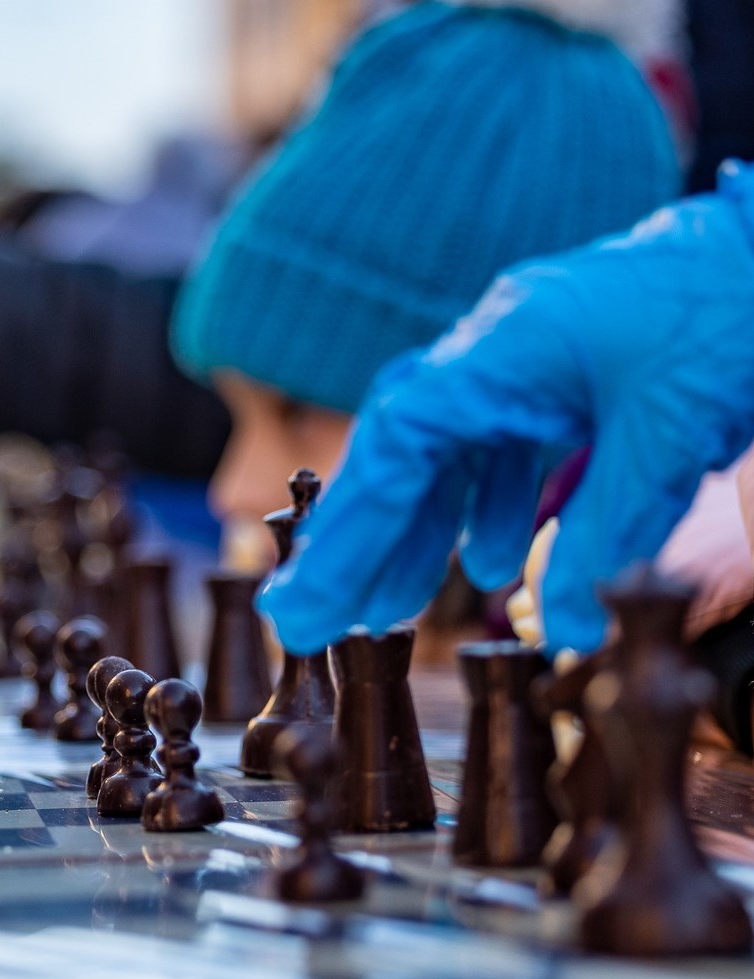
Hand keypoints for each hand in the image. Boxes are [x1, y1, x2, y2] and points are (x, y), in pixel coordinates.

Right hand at [261, 163, 753, 654]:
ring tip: (390, 608)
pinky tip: (493, 560)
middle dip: (359, 539)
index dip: (346, 534)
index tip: (303, 606)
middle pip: (403, 448)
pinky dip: (487, 504)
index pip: (397, 447)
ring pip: (449, 449)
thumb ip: (612, 533)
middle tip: (314, 618)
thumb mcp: (672, 436)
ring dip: (417, 531)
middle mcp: (502, 345)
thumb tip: (568, 633)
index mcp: (505, 345)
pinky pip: (504, 441)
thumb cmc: (737, 309)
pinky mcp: (573, 369)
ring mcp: (534, 354)